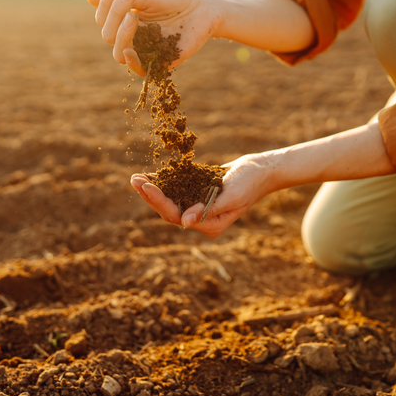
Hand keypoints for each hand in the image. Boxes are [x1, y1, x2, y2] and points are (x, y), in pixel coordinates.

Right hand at [86, 0, 220, 75]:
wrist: (203, 7)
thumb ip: (120, 0)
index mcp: (125, 19)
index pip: (103, 18)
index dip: (105, 3)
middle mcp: (132, 37)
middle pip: (108, 35)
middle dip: (114, 15)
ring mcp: (145, 50)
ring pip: (119, 54)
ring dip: (121, 36)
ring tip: (132, 18)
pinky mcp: (160, 62)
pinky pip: (140, 69)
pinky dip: (133, 61)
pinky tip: (131, 49)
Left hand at [130, 154, 274, 237]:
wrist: (262, 170)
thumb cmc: (250, 182)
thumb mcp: (231, 195)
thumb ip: (209, 209)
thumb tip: (184, 221)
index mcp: (209, 225)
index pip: (177, 216)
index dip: (160, 201)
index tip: (147, 185)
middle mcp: (201, 219)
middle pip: (168, 210)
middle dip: (150, 195)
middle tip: (134, 180)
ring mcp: (199, 206)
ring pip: (170, 200)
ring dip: (153, 189)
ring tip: (135, 178)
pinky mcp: (198, 192)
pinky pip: (177, 189)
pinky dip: (164, 182)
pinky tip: (151, 175)